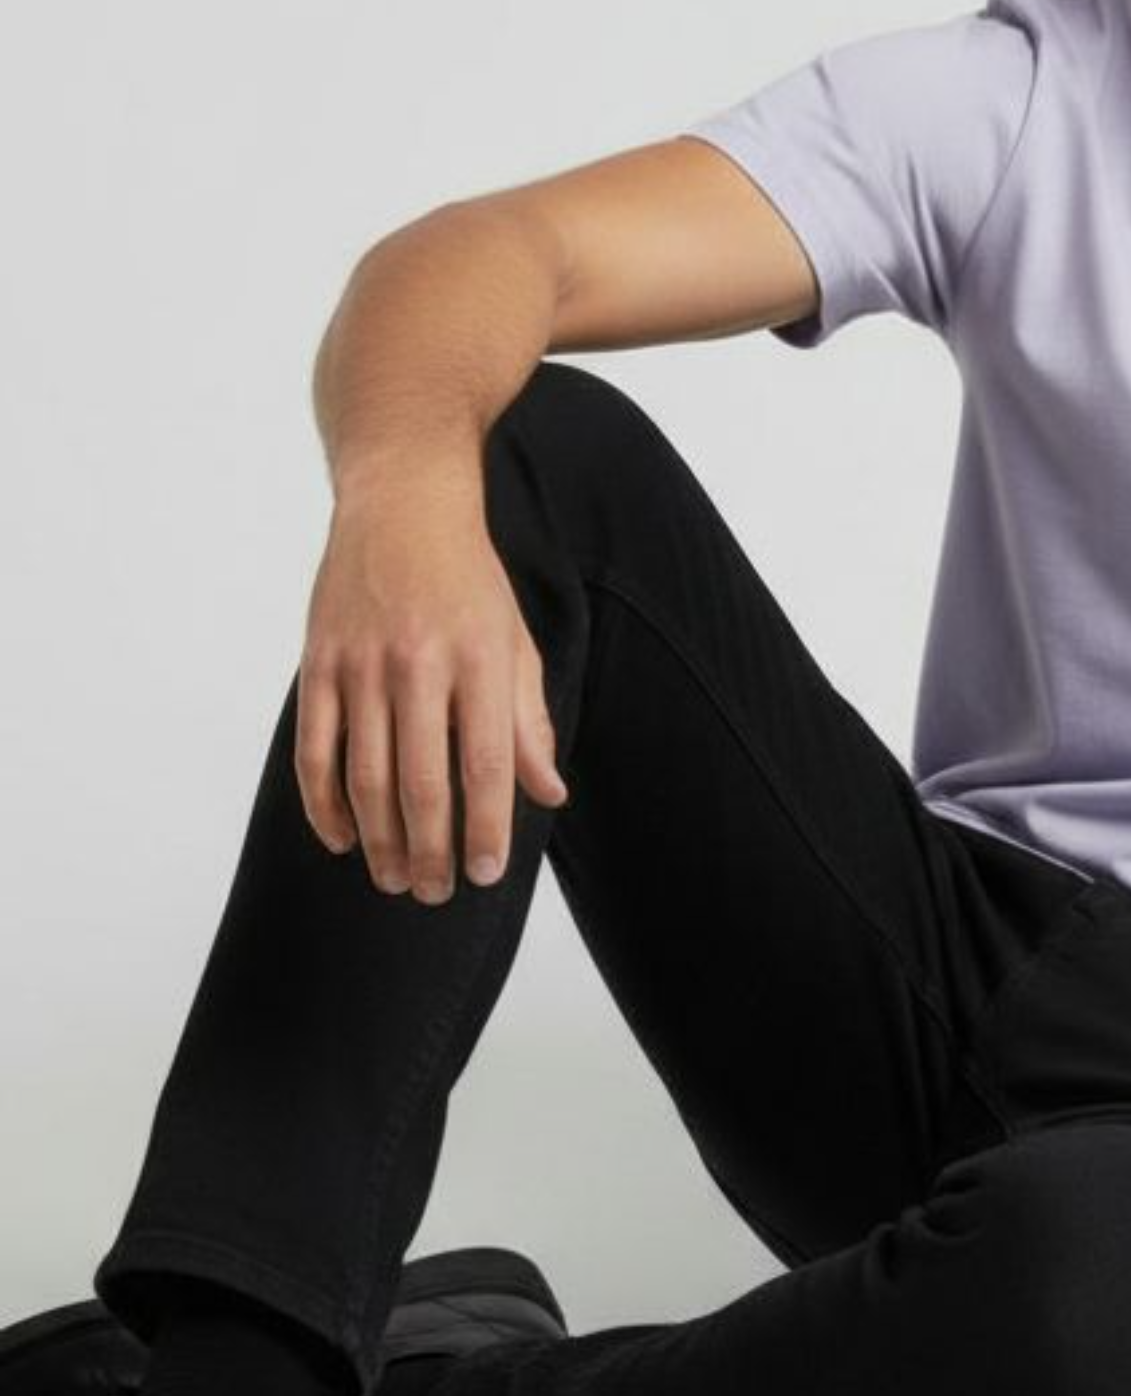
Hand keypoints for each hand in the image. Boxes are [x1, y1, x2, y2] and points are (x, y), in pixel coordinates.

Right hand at [294, 478, 570, 903]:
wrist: (402, 502)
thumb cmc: (469, 579)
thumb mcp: (516, 642)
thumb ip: (529, 721)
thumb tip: (549, 793)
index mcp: (480, 660)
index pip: (485, 764)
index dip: (487, 827)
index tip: (486, 874)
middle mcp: (420, 663)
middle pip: (422, 782)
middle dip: (431, 851)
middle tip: (437, 893)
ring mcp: (362, 664)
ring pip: (366, 776)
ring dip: (380, 840)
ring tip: (395, 879)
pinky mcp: (319, 662)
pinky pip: (315, 749)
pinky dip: (325, 803)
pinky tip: (342, 838)